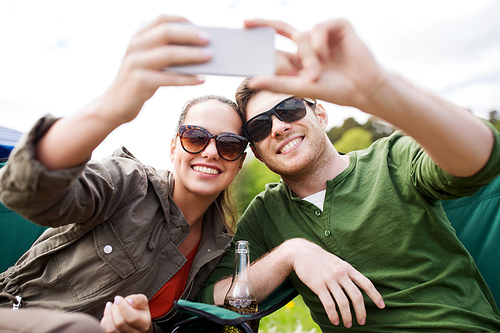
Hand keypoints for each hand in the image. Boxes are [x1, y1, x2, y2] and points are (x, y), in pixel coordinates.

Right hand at [100, 14, 211, 125]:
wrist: (114, 106)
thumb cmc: (140, 83)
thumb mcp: (149, 63)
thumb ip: (166, 54)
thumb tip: (199, 50)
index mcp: (138, 37)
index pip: (161, 20)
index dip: (182, 20)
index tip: (200, 26)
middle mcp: (135, 46)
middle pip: (166, 33)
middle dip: (189, 35)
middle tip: (208, 40)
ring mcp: (135, 63)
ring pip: (169, 54)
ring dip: (192, 55)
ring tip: (210, 57)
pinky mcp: (139, 82)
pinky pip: (169, 78)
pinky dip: (187, 78)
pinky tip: (201, 80)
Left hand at [100, 294, 152, 332]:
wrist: (137, 323)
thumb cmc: (139, 311)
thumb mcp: (143, 302)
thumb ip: (137, 299)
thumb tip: (128, 301)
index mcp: (144, 324)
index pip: (132, 318)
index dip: (123, 306)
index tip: (118, 298)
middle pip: (120, 323)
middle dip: (115, 309)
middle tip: (116, 302)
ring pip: (111, 329)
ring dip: (108, 314)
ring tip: (111, 306)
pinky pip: (105, 330)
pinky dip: (105, 320)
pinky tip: (110, 314)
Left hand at [244, 19, 386, 111]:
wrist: (363, 89)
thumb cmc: (334, 90)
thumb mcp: (300, 87)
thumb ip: (276, 83)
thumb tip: (250, 81)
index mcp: (299, 58)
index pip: (276, 43)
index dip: (262, 34)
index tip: (243, 27)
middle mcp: (309, 44)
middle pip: (283, 29)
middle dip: (267, 25)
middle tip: (247, 24)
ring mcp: (324, 34)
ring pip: (303, 35)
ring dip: (308, 55)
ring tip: (318, 71)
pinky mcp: (338, 26)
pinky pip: (319, 27)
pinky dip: (319, 42)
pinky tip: (326, 55)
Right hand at [284, 239, 384, 327]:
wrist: (301, 252)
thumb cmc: (321, 259)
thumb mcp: (338, 262)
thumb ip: (348, 272)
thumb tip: (359, 286)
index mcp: (348, 268)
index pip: (366, 283)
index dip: (375, 296)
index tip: (382, 306)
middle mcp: (341, 274)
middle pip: (356, 296)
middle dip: (361, 312)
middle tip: (362, 321)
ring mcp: (330, 280)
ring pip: (343, 303)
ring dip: (347, 317)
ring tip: (347, 324)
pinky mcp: (318, 286)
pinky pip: (329, 304)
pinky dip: (333, 315)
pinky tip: (335, 320)